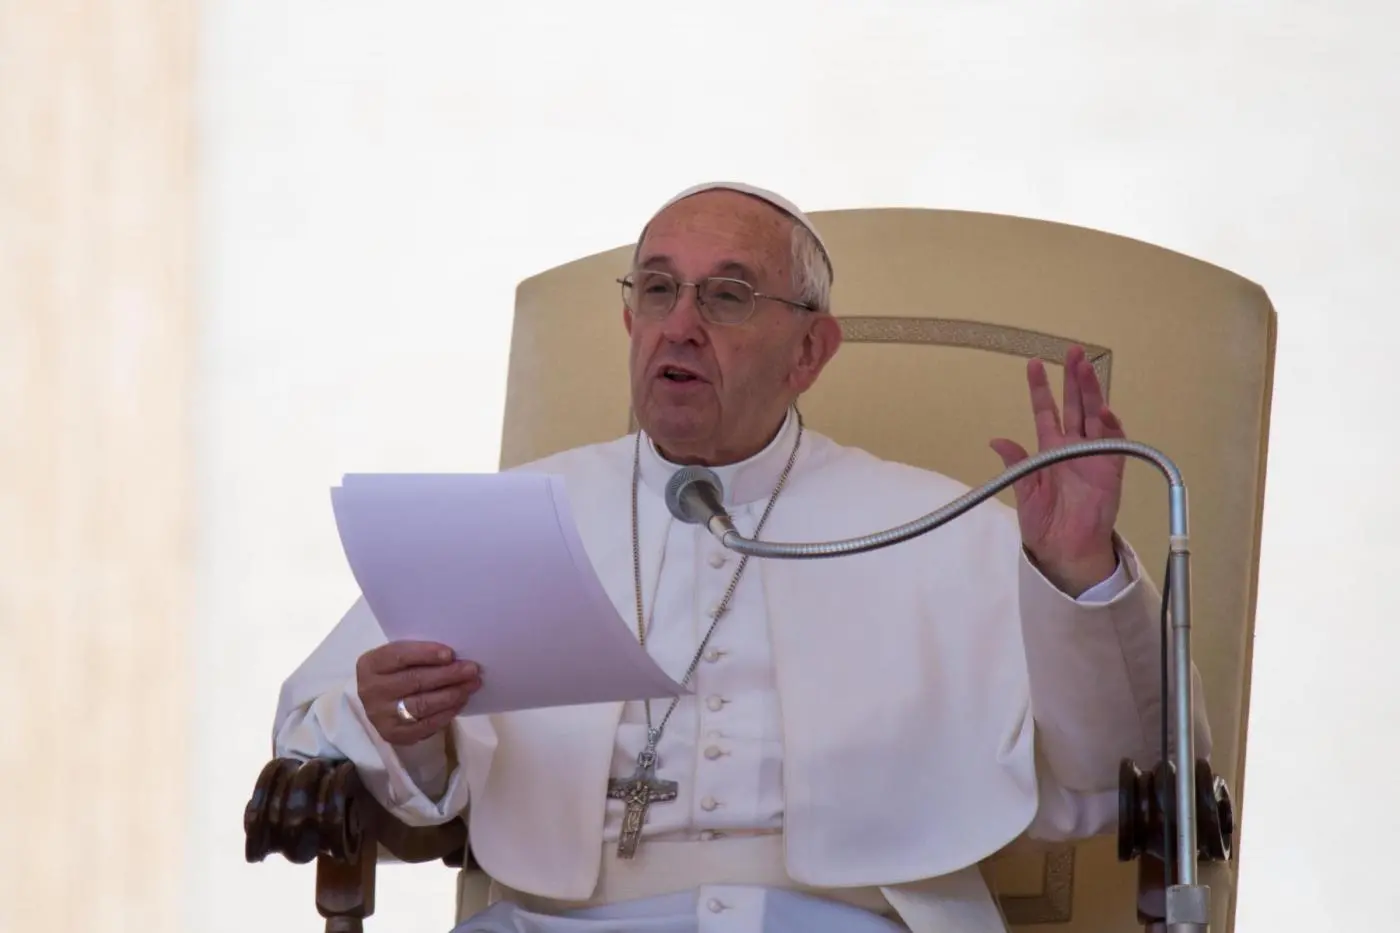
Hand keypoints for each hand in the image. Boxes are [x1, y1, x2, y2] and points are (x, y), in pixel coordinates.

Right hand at [356, 641, 481, 745]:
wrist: (380, 703)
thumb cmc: (396, 673)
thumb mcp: (399, 658)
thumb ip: (419, 655)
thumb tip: (455, 657)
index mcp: (370, 665)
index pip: (399, 656)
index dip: (426, 654)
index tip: (450, 654)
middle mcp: (371, 690)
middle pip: (414, 681)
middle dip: (447, 674)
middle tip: (472, 669)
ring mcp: (380, 715)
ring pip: (421, 704)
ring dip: (451, 694)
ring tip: (471, 685)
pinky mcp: (393, 734)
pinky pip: (425, 725)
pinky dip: (446, 713)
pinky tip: (460, 702)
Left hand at [989, 345, 1124, 594]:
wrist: (1064, 550)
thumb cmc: (1044, 523)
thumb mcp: (1024, 491)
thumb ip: (1016, 464)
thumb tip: (996, 440)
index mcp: (1050, 449)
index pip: (1046, 412)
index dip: (1041, 389)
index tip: (1033, 364)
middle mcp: (1073, 447)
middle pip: (1074, 405)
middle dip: (1073, 379)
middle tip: (1072, 352)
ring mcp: (1094, 455)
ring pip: (1094, 416)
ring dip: (1091, 392)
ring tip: (1086, 368)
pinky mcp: (1111, 469)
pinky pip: (1113, 442)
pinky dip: (1109, 425)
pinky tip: (1102, 408)